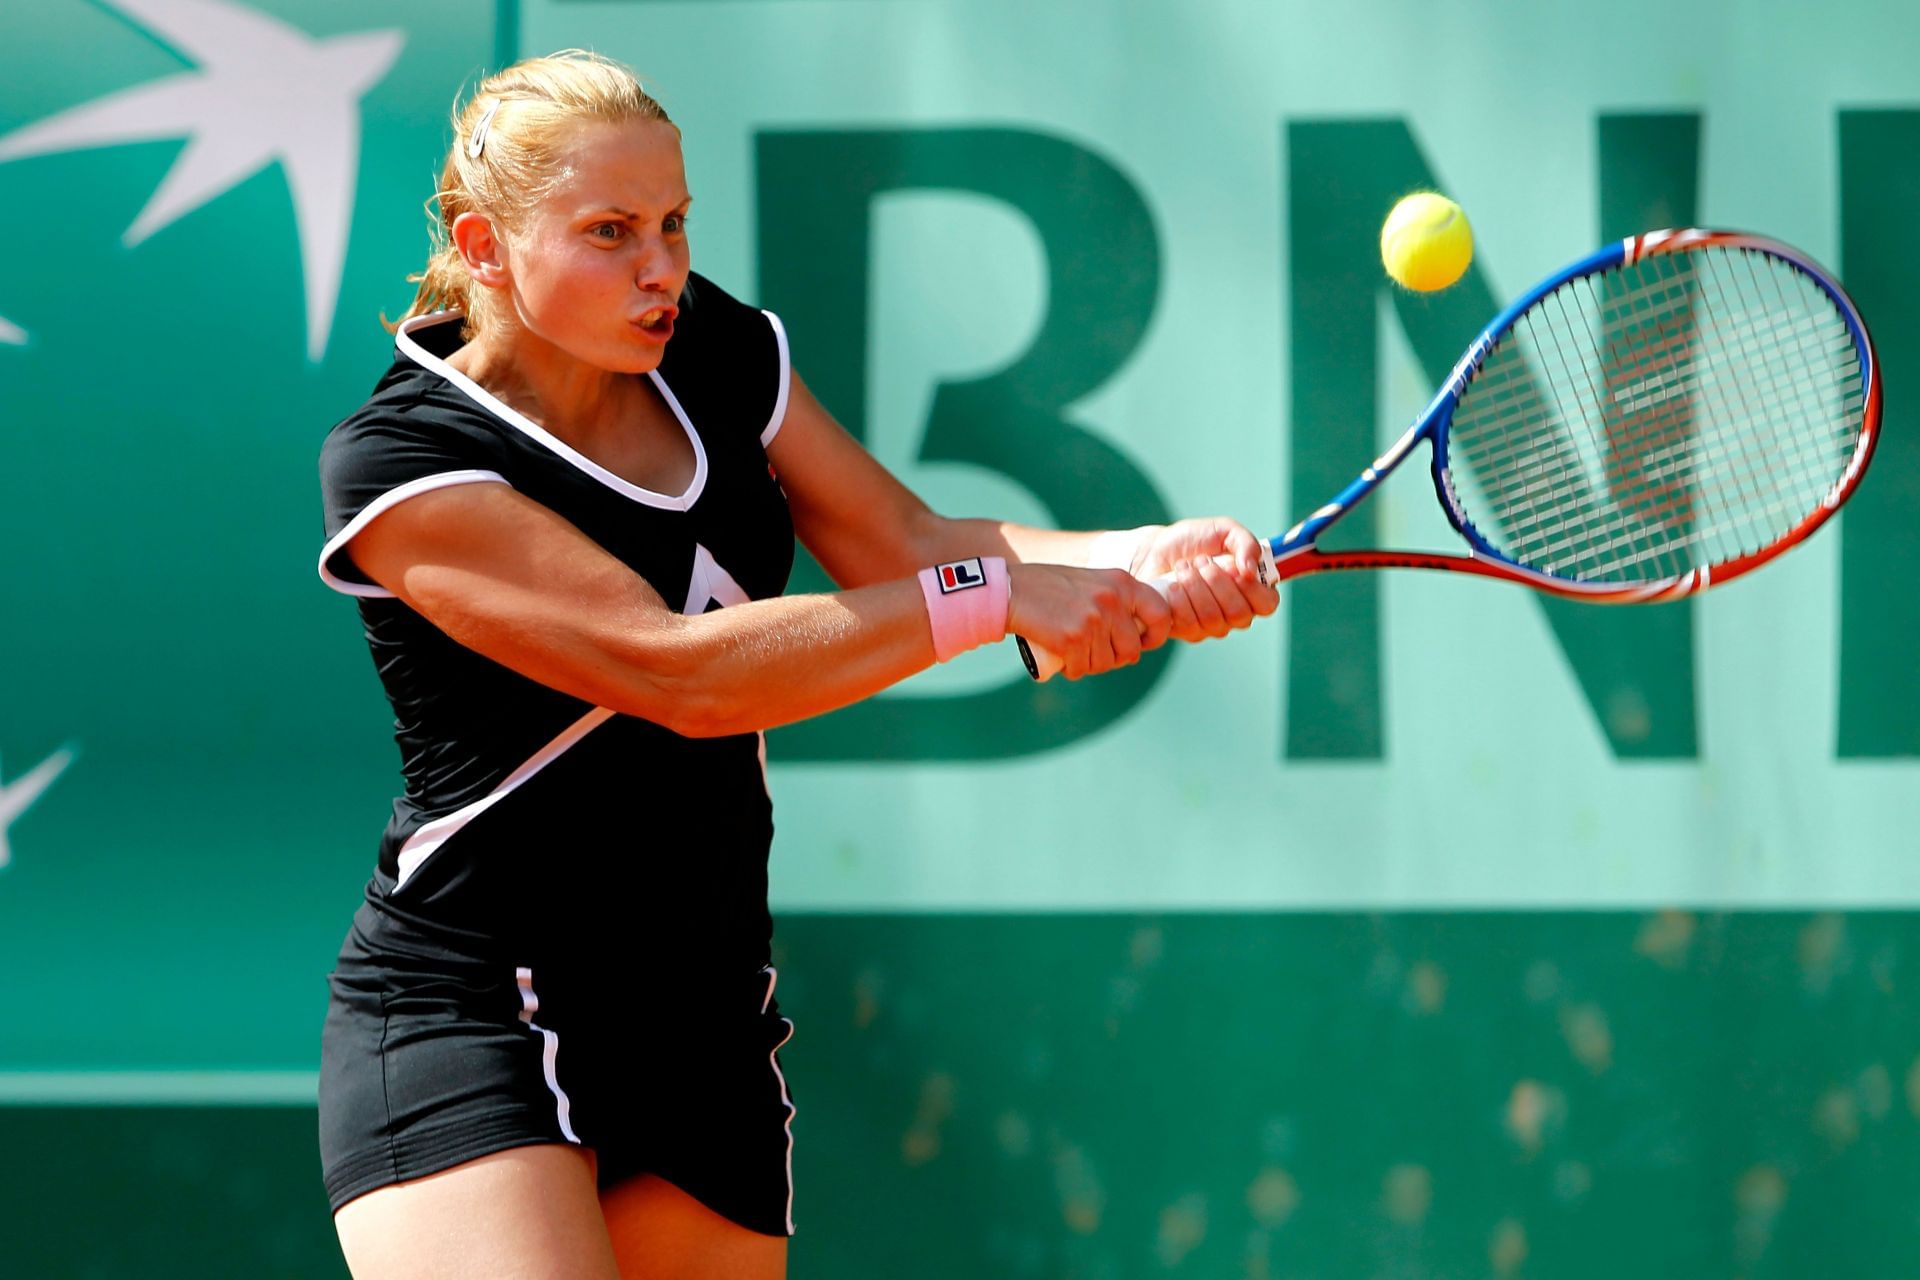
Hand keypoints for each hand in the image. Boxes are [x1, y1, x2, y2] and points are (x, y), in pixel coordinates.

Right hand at [1007, 562, 1171, 679]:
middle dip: (1114, 657)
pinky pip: (1081, 669)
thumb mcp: (1092, 581)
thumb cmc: (1048, 587)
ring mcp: (1093, 620)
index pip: (1161, 614)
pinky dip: (1071, 669)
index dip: (1155, 635)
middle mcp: (1112, 600)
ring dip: (1090, 664)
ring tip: (1073, 649)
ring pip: (1106, 663)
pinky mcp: (1072, 639)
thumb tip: (1139, 634)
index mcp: (1122, 582)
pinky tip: (1061, 656)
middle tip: (1094, 651)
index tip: (1141, 643)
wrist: (1009, 590)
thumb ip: (1116, 599)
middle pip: (1132, 650)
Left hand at [1131, 518, 1279, 641]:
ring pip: (1212, 619)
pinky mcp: (1186, 632)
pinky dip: (1180, 598)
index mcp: (1250, 590)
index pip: (1267, 604)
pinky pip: (1189, 624)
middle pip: (1239, 614)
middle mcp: (1234, 614)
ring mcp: (1211, 626)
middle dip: (1217, 582)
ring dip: (1195, 586)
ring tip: (1184, 567)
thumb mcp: (1224, 530)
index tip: (1235, 569)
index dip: (1253, 589)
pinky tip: (1173, 584)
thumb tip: (1251, 571)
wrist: (1153, 551)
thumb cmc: (1192, 541)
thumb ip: (1246, 543)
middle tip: (1201, 560)